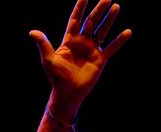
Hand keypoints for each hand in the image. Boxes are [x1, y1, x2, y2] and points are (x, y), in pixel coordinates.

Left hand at [30, 0, 131, 115]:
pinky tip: (128, 32)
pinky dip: (119, 40)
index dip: (80, 7)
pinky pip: (111, 48)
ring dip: (109, 19)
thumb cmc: (56, 77)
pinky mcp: (100, 59)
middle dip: (98, 9)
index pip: (75, 19)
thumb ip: (43, 44)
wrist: (67, 93)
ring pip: (102, 31)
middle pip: (91, 22)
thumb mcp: (48, 59)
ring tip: (115, 6)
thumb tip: (32, 32)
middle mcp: (82, 42)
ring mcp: (92, 50)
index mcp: (69, 40)